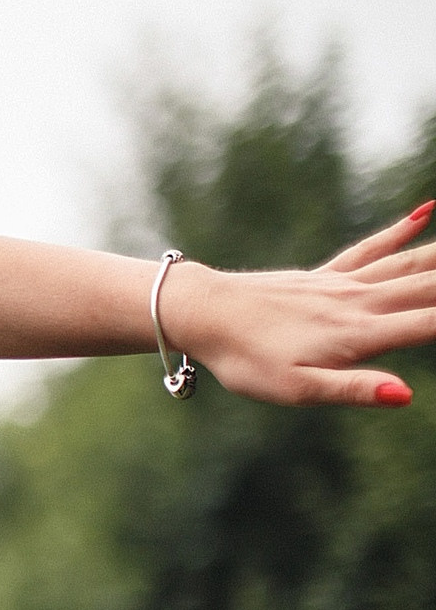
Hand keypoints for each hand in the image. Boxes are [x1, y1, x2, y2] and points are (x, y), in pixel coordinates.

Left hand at [163, 203, 435, 406]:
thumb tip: (405, 397)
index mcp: (364, 334)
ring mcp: (345, 284)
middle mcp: (363, 302)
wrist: (198, 312)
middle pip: (435, 285)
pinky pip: (371, 249)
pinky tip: (427, 212)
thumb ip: (353, 390)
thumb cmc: (244, 359)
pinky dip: (402, 231)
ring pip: (413, 263)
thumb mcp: (296, 389)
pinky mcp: (325, 276)